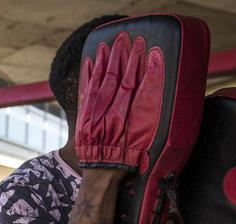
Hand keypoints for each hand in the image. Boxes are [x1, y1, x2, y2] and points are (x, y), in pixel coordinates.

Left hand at [76, 30, 164, 172]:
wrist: (103, 172)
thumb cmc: (128, 156)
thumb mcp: (143, 136)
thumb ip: (147, 111)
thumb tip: (152, 85)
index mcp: (126, 116)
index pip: (133, 83)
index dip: (138, 65)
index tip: (145, 48)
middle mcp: (109, 112)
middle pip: (116, 78)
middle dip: (122, 58)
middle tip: (126, 39)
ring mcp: (94, 114)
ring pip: (100, 82)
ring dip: (104, 62)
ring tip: (108, 46)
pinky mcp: (83, 117)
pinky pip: (85, 92)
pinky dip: (87, 77)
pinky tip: (89, 63)